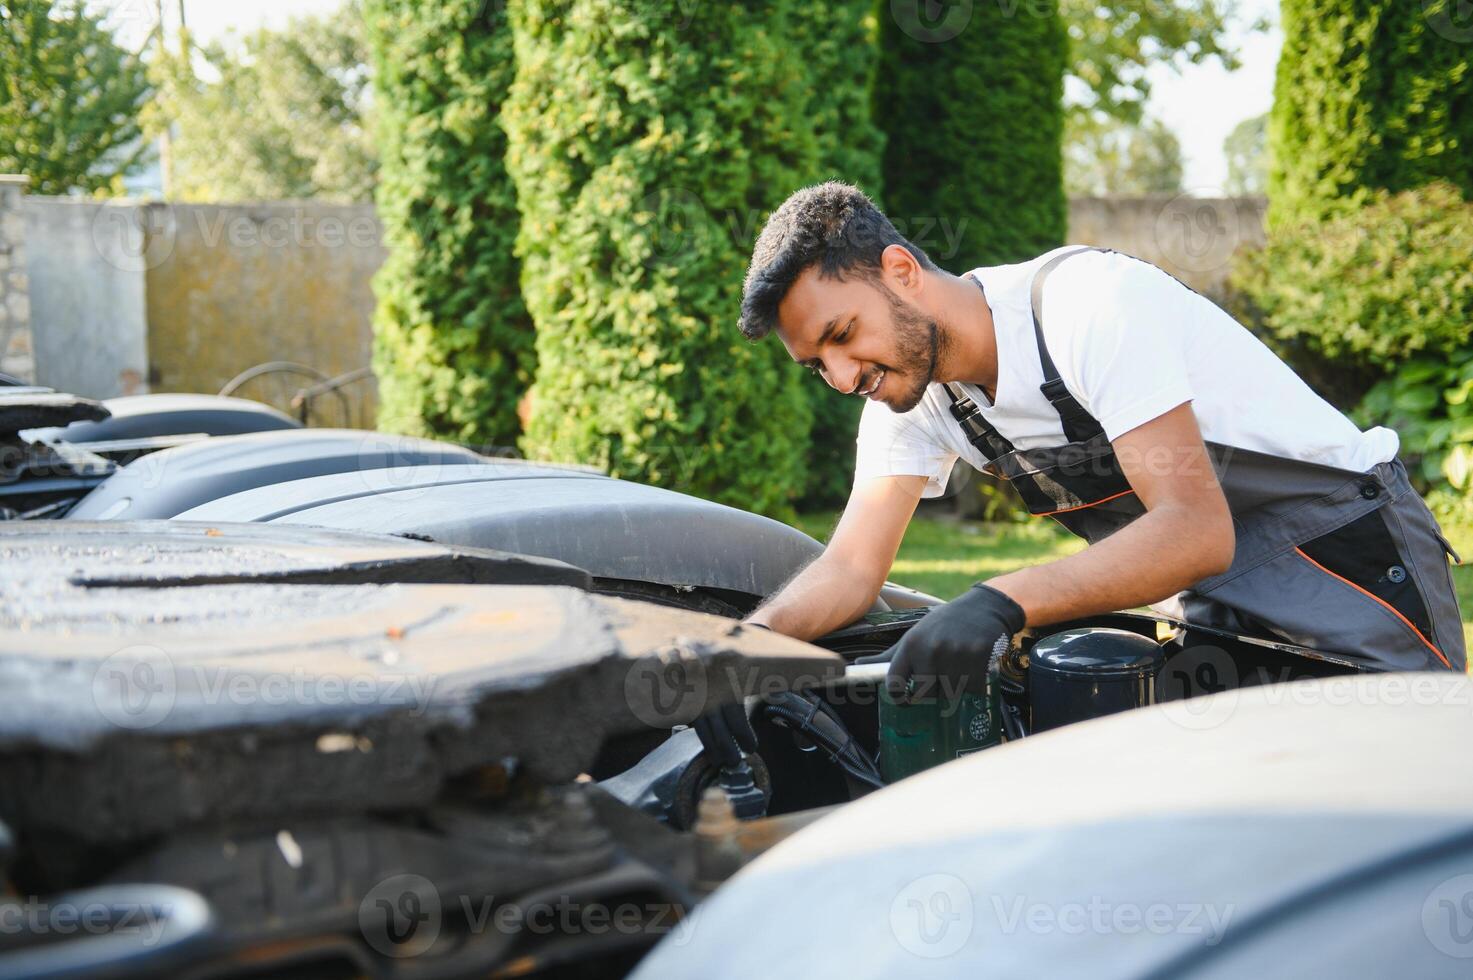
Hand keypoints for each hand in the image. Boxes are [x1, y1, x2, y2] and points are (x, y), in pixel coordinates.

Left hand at [882, 584, 1024, 699]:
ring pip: (950, 695)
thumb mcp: (915, 634)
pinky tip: (974, 665)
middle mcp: (930, 650)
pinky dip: (974, 684)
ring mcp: (955, 655)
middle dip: (932, 692)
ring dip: (955, 687)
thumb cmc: (944, 624)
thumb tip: (858, 664)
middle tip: (940, 676)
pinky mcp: (978, 659)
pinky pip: (972, 690)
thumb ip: (888, 655)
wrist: (984, 606)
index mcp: (911, 644)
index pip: (894, 682)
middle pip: (924, 695)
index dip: (898, 697)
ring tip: (958, 666)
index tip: (905, 698)